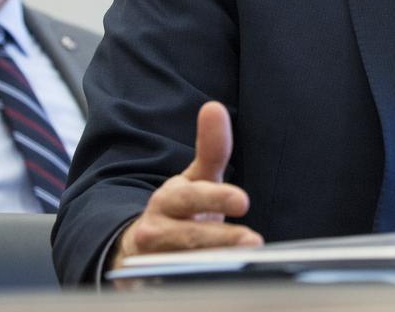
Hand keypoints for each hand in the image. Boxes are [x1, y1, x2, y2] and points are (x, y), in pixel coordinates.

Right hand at [110, 101, 262, 269]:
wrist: (142, 246)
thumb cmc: (180, 210)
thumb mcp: (195, 179)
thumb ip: (211, 148)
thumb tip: (214, 108)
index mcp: (170, 200)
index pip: (193, 197)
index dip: (216, 199)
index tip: (243, 201)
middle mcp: (159, 230)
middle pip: (190, 237)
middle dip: (220, 240)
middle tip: (252, 242)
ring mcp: (156, 261)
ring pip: (185, 265)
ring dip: (213, 265)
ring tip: (243, 263)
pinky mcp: (156, 285)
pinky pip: (176, 286)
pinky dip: (193, 285)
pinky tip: (220, 284)